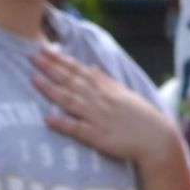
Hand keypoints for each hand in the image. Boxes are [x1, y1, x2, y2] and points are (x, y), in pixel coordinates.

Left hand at [31, 44, 178, 168]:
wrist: (157, 139)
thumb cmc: (140, 117)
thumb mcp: (124, 94)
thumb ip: (105, 81)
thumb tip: (91, 68)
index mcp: (105, 89)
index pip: (79, 70)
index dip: (61, 60)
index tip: (44, 49)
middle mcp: (100, 100)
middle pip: (72, 81)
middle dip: (51, 68)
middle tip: (32, 56)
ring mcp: (98, 117)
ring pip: (71, 100)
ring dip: (52, 90)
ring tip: (34, 80)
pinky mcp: (98, 137)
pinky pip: (77, 128)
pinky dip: (62, 123)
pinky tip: (47, 117)